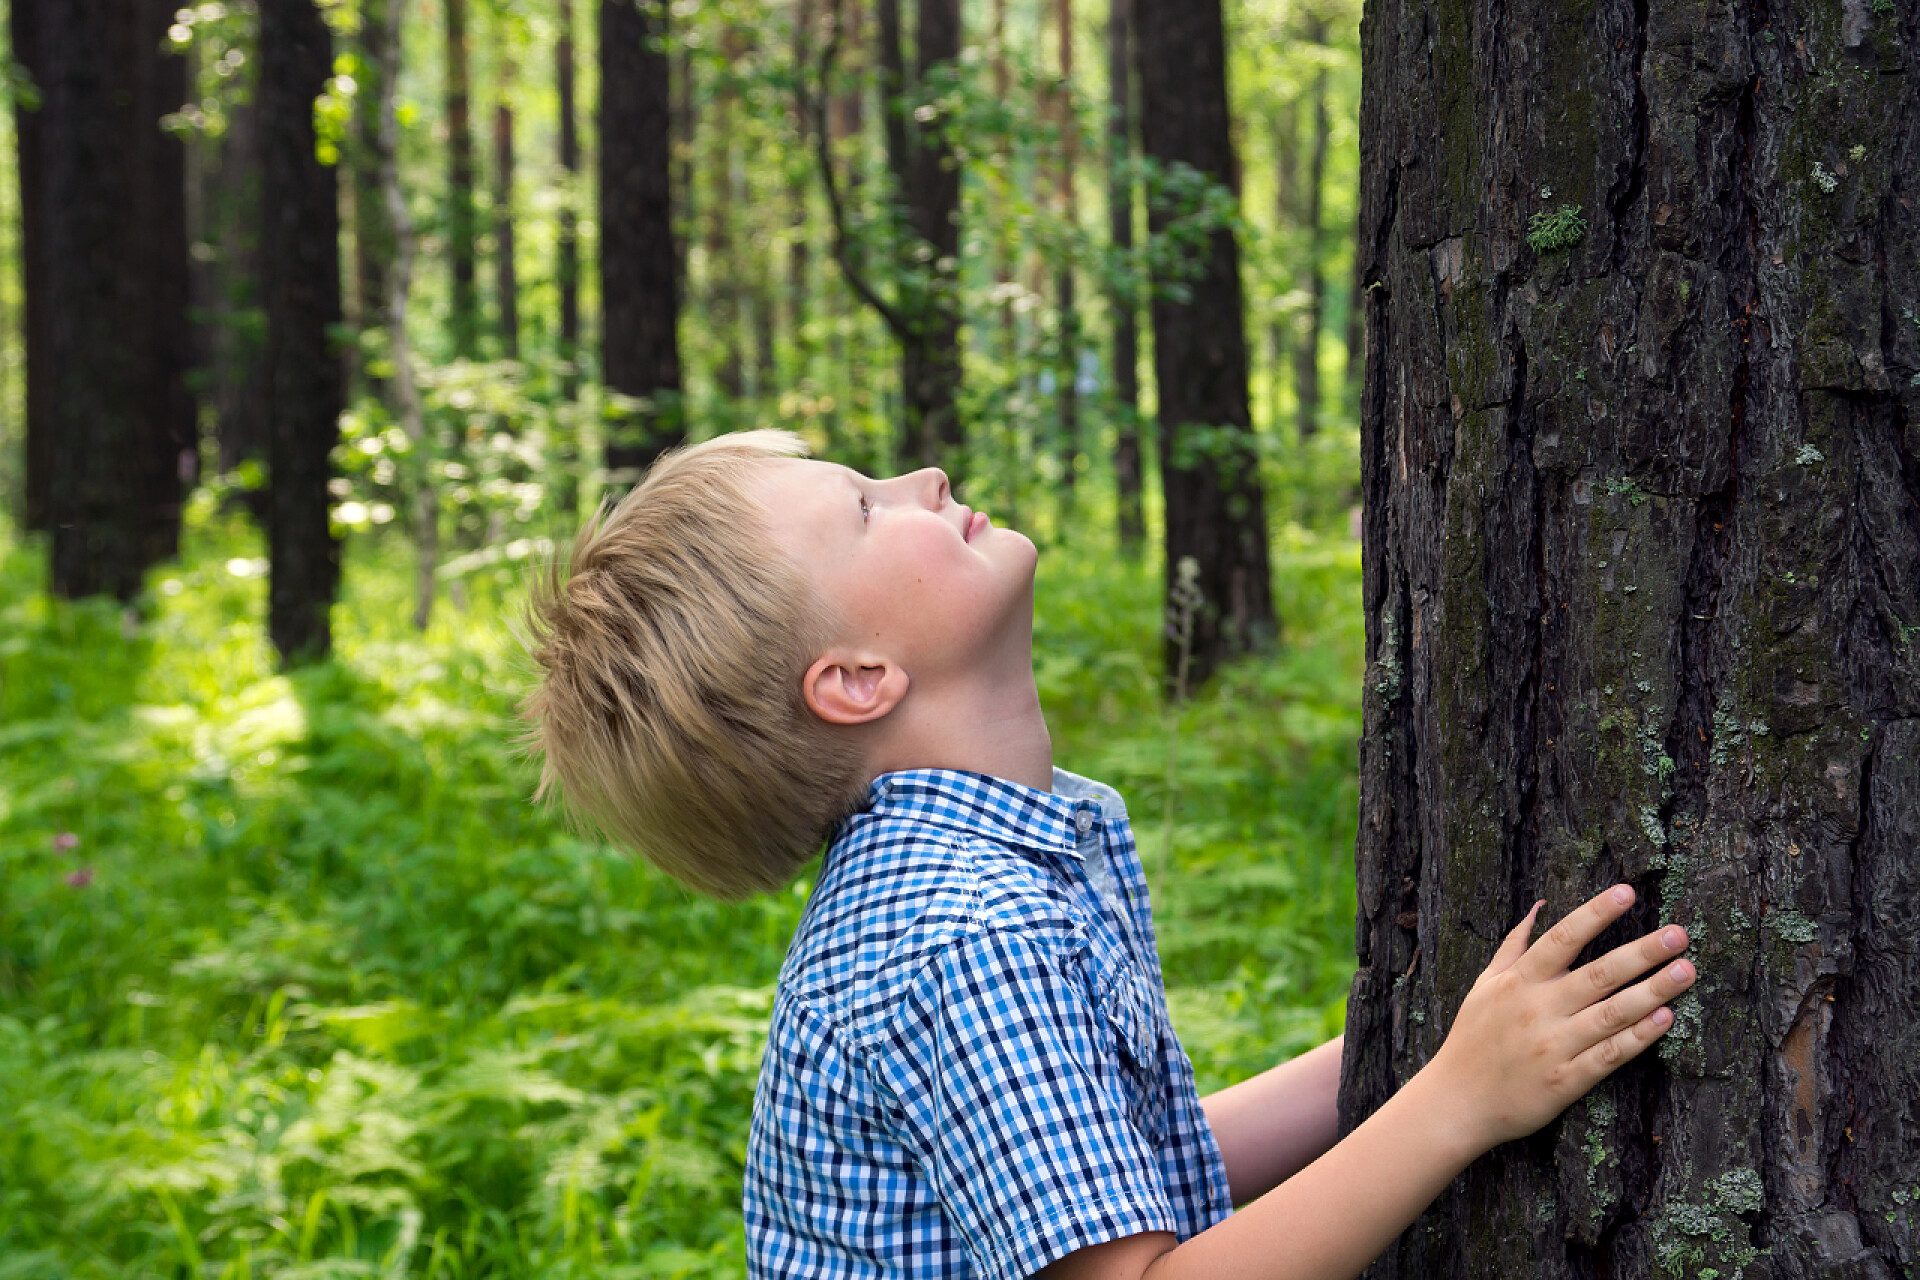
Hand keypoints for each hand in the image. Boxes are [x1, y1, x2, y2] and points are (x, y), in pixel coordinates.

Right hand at [1426, 884, 1694, 1152]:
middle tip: (1678, 934)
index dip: (1596, 914)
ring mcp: (1554, 1045)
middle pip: (1599, 973)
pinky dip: (1638, 1037)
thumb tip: (1540, 906)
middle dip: (1642, 951)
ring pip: (1612, 1013)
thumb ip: (1513, 946)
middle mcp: (1538, 1009)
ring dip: (1653, 991)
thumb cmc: (1472, 1039)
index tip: (1627, 893)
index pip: (1562, 938)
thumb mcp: (1484, 986)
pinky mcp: (1566, 1081)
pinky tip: (1666, 1018)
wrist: (1457, 1101)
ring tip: (1686, 970)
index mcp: (1518, 982)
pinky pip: (1609, 1055)